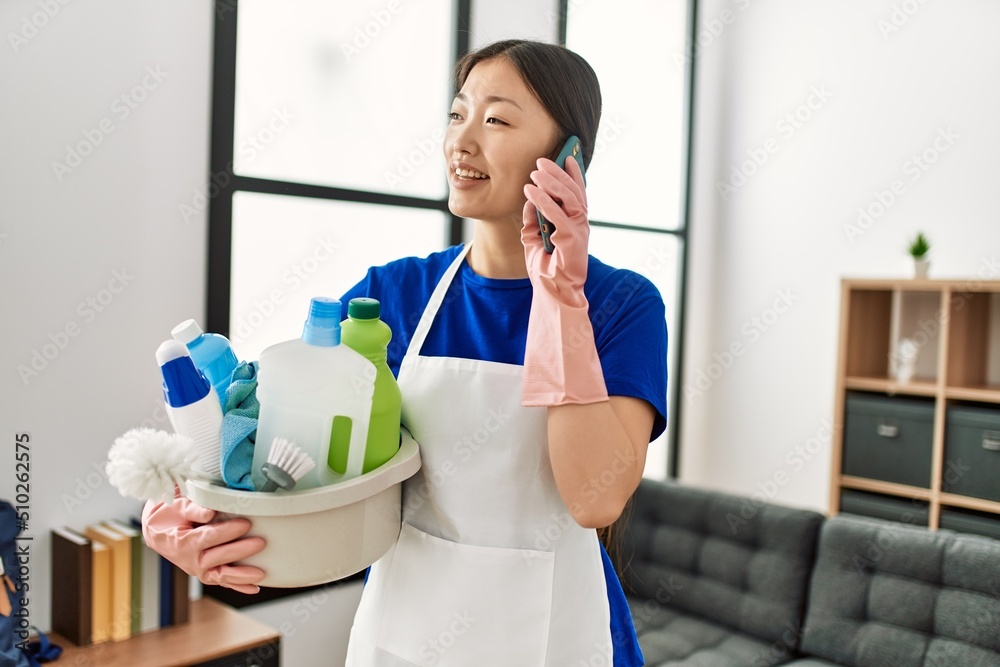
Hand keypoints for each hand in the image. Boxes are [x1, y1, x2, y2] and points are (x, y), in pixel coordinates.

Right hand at [141, 489, 265, 593]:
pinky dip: (238, 586)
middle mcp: (190, 560)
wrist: (156, 530)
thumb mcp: (177, 506)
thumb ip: (194, 509)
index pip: (208, 538)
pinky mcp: (205, 572)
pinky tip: (254, 588)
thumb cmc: (168, 514)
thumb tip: (210, 512)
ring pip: (220, 576)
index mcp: (182, 542)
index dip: (227, 531)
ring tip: (261, 574)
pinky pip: (222, 581)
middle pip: (217, 558)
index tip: (246, 523)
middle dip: (239, 552)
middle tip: (260, 543)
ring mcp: (198, 569)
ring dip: (241, 577)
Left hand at [521, 156, 589, 304]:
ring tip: (535, 173)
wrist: (555, 294)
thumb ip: (533, 220)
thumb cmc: (547, 270)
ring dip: (551, 183)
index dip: (573, 175)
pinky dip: (543, 200)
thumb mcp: (534, 240)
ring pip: (569, 198)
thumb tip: (529, 201)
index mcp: (575, 224)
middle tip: (542, 161)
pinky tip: (530, 191)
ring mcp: (579, 231)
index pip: (577, 194)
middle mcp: (581, 225)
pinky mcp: (573, 239)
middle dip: (558, 173)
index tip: (566, 158)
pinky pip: (557, 214)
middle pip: (573, 192)